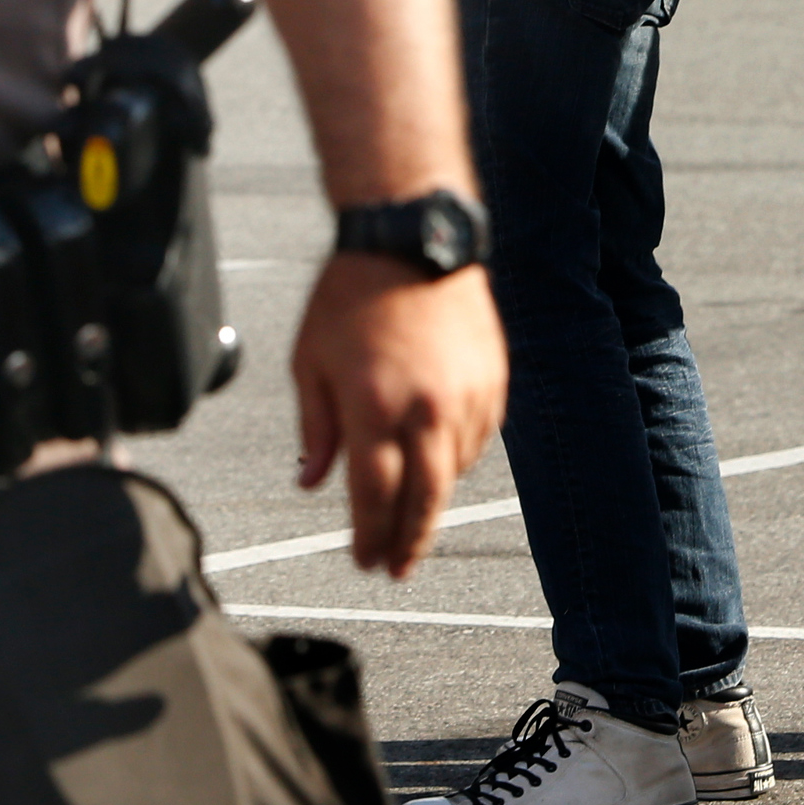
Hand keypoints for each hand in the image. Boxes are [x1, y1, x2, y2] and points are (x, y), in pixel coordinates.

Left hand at [290, 252, 506, 577]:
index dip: (369, 536)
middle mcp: (424, 408)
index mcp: (372, 406)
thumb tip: (311, 480)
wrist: (413, 235)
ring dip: (433, 500)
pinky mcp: (492, 380)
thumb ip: (315, 428)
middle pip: (423, 499)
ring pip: (454, 472)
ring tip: (415, 518)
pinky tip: (440, 463)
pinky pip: (478, 439)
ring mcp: (465, 395)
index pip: (373, 496)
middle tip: (396, 568)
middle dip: (408, 541)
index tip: (364, 560)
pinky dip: (458, 459)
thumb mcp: (310, 360)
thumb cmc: (351, 293)